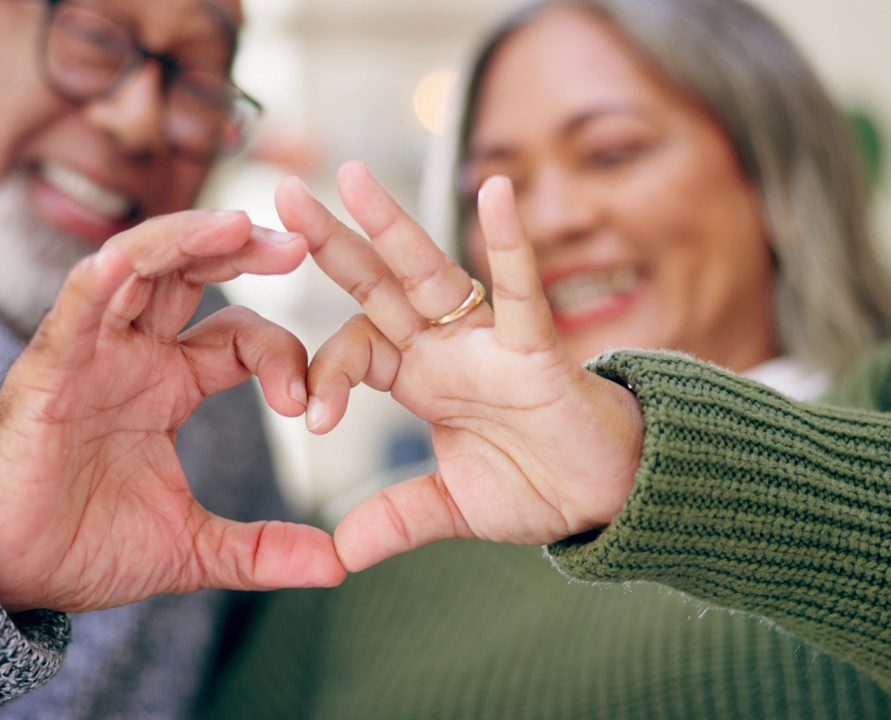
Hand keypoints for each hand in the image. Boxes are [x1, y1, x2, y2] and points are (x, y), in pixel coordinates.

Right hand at [0, 210, 345, 612]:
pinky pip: (74, 311)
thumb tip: (338, 566)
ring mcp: (90, 354)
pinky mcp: (46, 371)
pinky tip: (126, 262)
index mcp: (171, 382)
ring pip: (138, 267)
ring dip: (186, 239)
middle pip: (191, 272)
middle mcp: (133, 354)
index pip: (239, 335)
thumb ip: (263, 550)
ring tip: (239, 225)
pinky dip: (99, 282)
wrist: (10, 576)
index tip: (307, 403)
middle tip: (299, 244)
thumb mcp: (194, 548)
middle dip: (244, 249)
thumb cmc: (88, 547)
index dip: (281, 353)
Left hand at [277, 162, 645, 571]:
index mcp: (420, 376)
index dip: (324, 373)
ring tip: (351, 176)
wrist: (607, 497)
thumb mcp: (450, 507)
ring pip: (432, 273)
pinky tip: (495, 191)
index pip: (356, 346)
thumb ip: (395, 520)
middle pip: (377, 284)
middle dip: (332, 241)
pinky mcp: (537, 350)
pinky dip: (509, 245)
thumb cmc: (536, 485)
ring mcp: (488, 343)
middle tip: (283, 193)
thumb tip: (337, 556)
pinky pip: (521, 292)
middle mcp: (445, 348)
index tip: (311, 420)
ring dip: (392, 225)